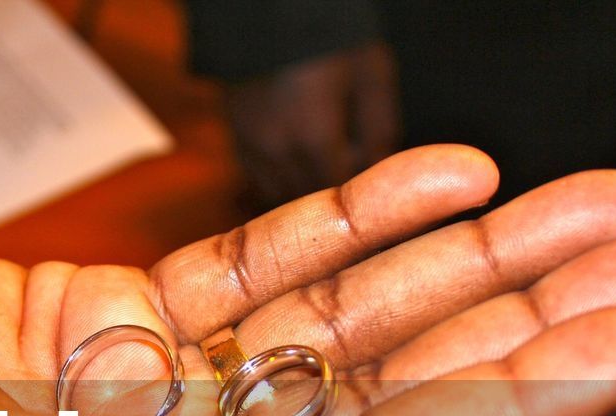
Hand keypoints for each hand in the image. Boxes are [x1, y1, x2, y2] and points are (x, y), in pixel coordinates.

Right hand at [224, 42, 399, 211]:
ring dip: (303, 187)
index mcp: (315, 138)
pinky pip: (257, 176)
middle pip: (310, 197)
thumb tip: (381, 170)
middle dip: (331, 188)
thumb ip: (381, 128)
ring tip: (324, 160)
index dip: (359, 188)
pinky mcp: (234, 135)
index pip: (341, 190)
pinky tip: (296, 153)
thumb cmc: (332, 35)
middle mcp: (277, 151)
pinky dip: (278, 176)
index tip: (371, 173)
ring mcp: (250, 145)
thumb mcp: (371, 72)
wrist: (271, 7)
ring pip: (279, 194)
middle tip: (351, 165)